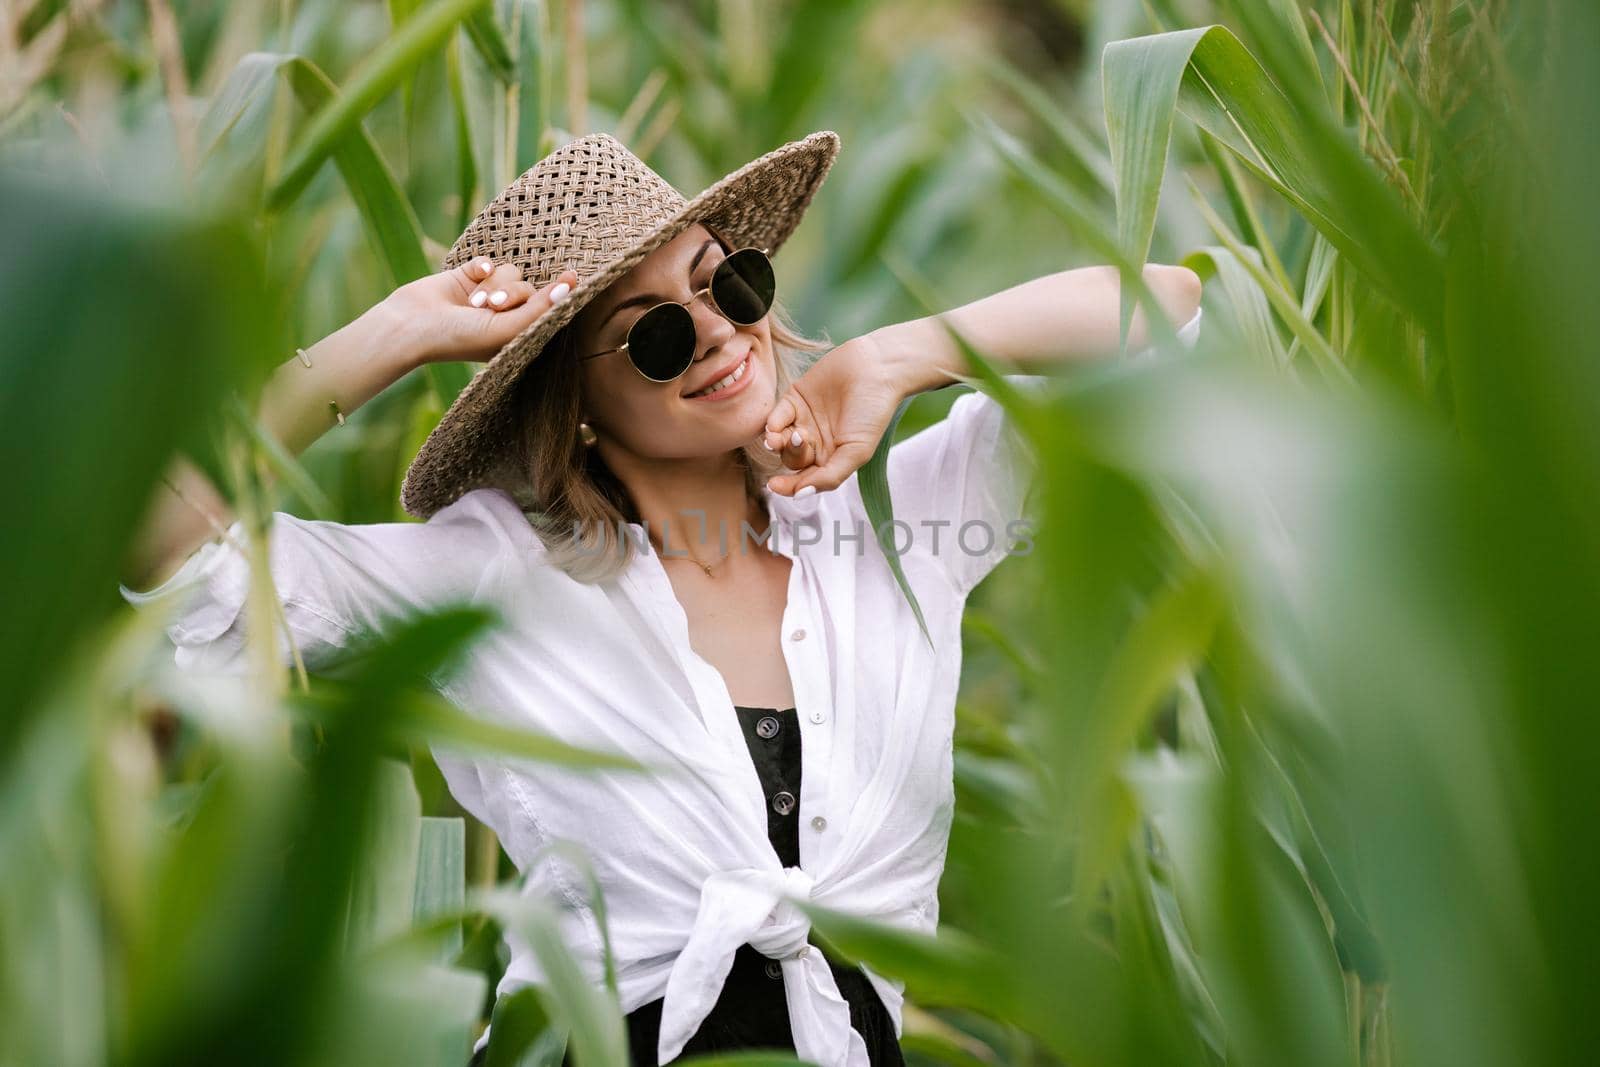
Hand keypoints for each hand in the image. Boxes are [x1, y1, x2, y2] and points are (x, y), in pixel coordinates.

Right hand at [377, 257, 579, 365]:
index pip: (547, 308)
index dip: (557, 295)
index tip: (574, 276)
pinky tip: (470, 278)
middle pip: (528, 287)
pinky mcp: (470, 275)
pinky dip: (479, 266)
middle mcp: (506, 314)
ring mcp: (488, 293)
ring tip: (473, 302)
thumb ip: (540, 309)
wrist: (413, 326)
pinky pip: (488, 260)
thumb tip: (570, 286)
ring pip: (510, 271)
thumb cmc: (461, 338)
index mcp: (518, 333)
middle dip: (509, 293)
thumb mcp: (507, 329)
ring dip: (492, 284)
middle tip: (489, 307)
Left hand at [761, 333, 909, 495]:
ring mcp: (804, 421)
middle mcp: (815, 442)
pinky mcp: (795, 398)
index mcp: (831, 459)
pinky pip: (777, 416)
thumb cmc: (872, 412)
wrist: (876, 369)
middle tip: (799, 441)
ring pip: (781, 439)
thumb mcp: (857, 451)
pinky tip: (775, 425)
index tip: (775, 485)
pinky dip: (773, 422)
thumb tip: (800, 496)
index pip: (804, 479)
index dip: (789, 485)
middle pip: (791, 459)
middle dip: (790, 454)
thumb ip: (830, 476)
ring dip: (776, 442)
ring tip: (776, 438)